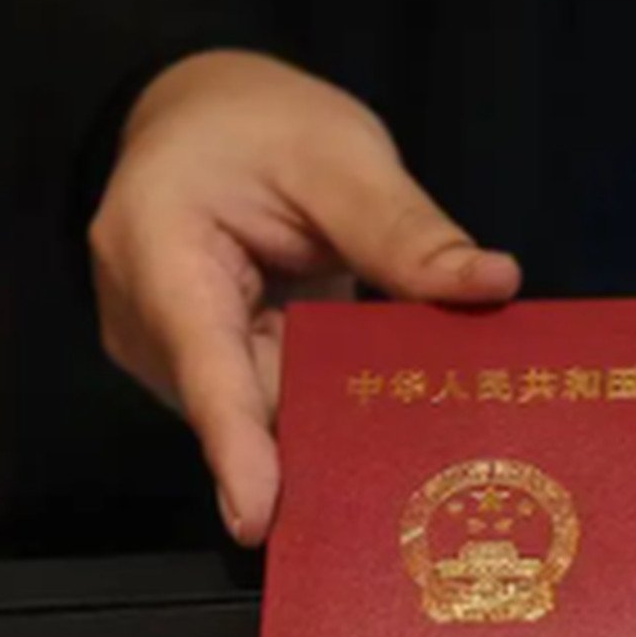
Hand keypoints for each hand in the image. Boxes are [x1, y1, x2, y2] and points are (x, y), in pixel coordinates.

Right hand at [89, 51, 521, 543]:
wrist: (198, 117)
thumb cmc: (257, 122)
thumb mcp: (339, 154)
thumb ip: (404, 230)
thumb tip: (492, 284)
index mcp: (158, 250)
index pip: (206, 368)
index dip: (236, 449)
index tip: (258, 520)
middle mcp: (143, 320)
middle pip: (241, 408)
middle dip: (321, 437)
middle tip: (416, 459)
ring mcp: (161, 356)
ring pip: (257, 416)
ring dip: (324, 417)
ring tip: (399, 412)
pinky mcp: (192, 374)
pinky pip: (261, 408)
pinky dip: (313, 404)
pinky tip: (363, 399)